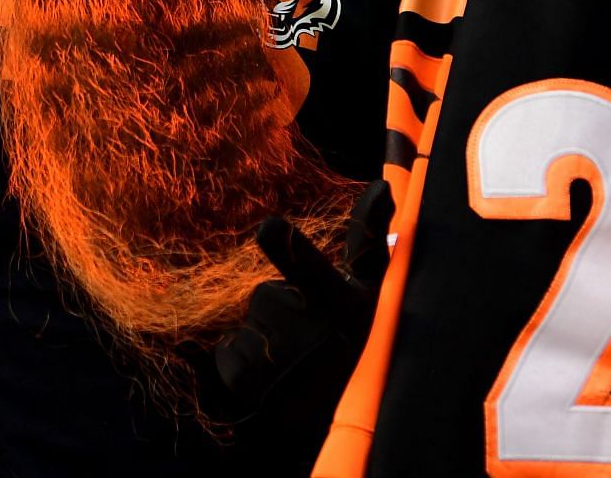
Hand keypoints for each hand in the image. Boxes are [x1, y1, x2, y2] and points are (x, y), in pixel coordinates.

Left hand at [214, 182, 393, 415]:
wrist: (343, 426)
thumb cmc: (359, 346)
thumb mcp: (372, 294)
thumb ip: (370, 240)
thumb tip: (382, 184)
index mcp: (341, 302)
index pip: (312, 267)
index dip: (288, 247)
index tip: (269, 227)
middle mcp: (310, 331)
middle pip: (266, 296)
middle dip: (281, 314)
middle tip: (311, 345)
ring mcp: (276, 360)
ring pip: (248, 326)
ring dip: (265, 342)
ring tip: (296, 368)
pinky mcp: (245, 381)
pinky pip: (228, 353)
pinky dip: (243, 364)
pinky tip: (274, 381)